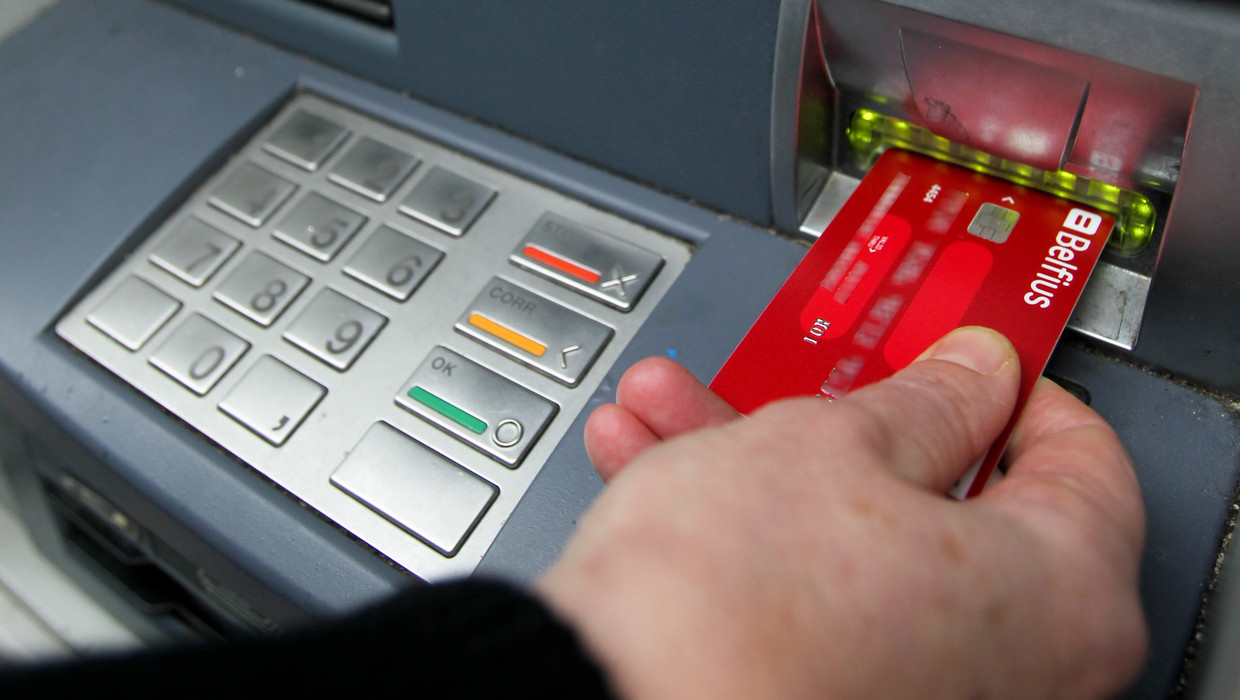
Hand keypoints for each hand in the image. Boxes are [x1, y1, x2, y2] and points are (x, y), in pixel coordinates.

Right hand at [539, 327, 1146, 698]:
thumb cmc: (731, 606)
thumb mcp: (831, 444)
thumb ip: (926, 400)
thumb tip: (972, 377)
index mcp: (1063, 598)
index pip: (1081, 459)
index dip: (1006, 385)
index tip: (952, 358)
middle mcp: (1015, 673)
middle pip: (942, 503)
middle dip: (834, 421)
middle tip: (796, 383)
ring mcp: (920, 699)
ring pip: (855, 547)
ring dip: (764, 469)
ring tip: (677, 416)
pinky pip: (811, 602)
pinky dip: (750, 541)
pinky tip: (662, 478)